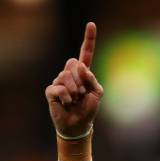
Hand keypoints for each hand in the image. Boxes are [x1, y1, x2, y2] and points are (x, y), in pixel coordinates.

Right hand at [45, 22, 103, 136]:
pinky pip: (59, 88)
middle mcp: (70, 74)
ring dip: (74, 90)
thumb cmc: (88, 109)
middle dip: (79, 79)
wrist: (79, 125)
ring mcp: (59, 81)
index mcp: (83, 73)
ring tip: (75, 100)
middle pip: (72, 63)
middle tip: (82, 93)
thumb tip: (81, 66)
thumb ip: (92, 79)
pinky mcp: (51, 91)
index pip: (85, 53)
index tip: (91, 25)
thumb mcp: (97, 93)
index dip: (89, 39)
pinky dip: (66, 97)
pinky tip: (67, 103)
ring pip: (65, 75)